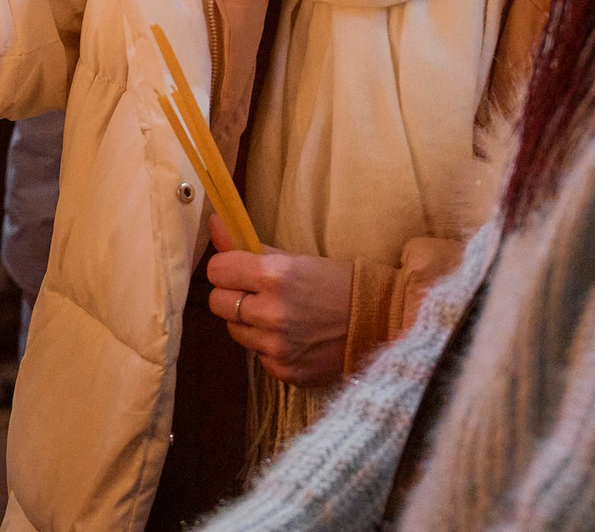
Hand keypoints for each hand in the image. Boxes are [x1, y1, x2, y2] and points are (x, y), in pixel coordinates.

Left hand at [204, 216, 350, 387]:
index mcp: (275, 276)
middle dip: (233, 295)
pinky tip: (293, 337)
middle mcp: (272, 313)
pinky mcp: (286, 372)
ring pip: (235, 331)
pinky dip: (269, 347)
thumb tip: (214, 223)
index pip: (217, 270)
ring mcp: (278, 348)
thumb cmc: (337, 283)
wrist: (380, 322)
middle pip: (218, 303)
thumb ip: (249, 247)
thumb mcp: (295, 259)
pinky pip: (258, 356)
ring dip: (250, 322)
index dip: (227, 268)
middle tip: (257, 293)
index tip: (238, 269)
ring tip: (279, 315)